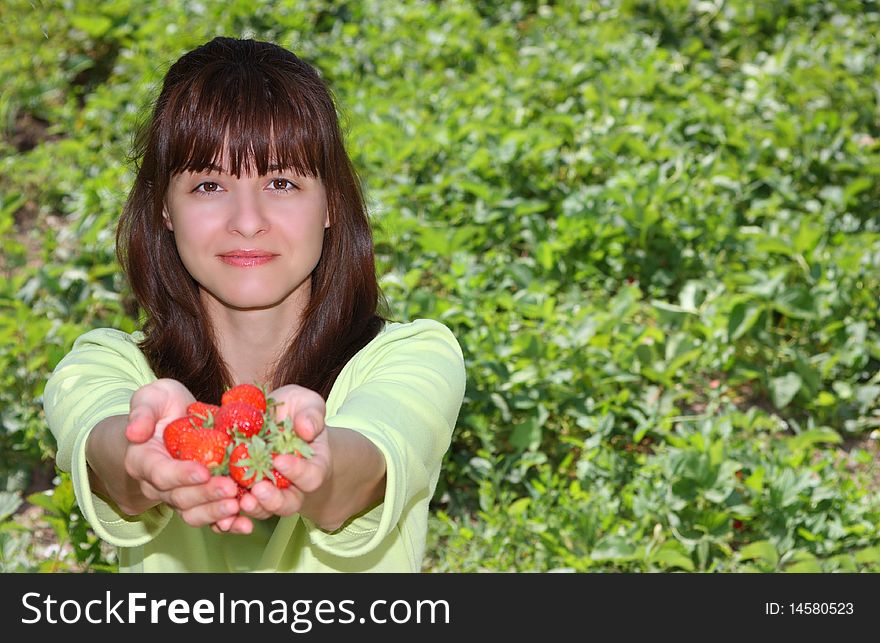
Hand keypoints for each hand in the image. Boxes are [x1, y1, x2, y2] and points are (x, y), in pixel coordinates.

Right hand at [120, 379, 242, 530]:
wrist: (174, 420)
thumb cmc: (162, 406)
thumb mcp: (152, 397)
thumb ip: (142, 412)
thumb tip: (133, 432)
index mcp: (143, 460)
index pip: (160, 473)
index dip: (181, 475)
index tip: (203, 472)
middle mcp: (158, 484)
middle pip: (180, 497)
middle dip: (206, 495)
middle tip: (230, 488)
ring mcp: (179, 494)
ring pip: (194, 513)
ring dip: (216, 513)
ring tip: (239, 506)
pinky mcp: (200, 498)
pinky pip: (210, 518)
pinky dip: (227, 524)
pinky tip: (246, 523)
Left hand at [214, 384, 330, 530]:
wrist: (272, 420)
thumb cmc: (294, 411)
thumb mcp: (306, 404)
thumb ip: (311, 414)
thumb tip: (306, 430)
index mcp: (313, 465)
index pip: (311, 476)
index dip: (297, 472)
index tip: (279, 460)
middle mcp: (293, 485)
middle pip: (289, 503)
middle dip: (274, 500)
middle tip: (258, 490)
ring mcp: (268, 491)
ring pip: (263, 510)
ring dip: (252, 508)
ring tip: (239, 500)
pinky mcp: (244, 491)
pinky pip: (238, 510)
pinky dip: (230, 515)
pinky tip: (219, 511)